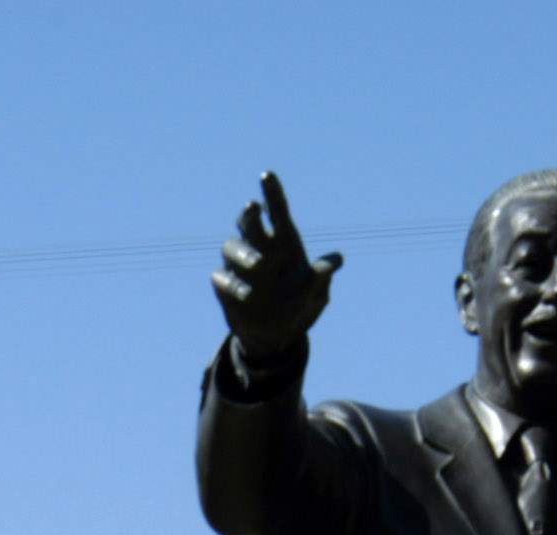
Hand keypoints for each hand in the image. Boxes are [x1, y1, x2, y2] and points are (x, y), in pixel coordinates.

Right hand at [212, 172, 341, 367]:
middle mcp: (259, 249)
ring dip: (243, 253)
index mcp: (284, 243)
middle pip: (248, 223)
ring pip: (231, 247)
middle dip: (250, 214)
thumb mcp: (316, 297)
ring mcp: (239, 267)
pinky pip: (222, 279)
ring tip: (259, 264)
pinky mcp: (224, 287)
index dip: (272, 192)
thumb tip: (335, 262)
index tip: (267, 175)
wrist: (275, 337)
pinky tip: (248, 294)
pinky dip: (234, 284)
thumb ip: (321, 280)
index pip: (277, 211)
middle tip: (253, 208)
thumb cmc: (298, 308)